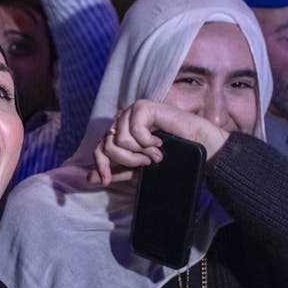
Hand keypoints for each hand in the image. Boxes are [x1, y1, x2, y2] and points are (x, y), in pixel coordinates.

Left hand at [89, 100, 228, 184]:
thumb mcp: (139, 169)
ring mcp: (133, 111)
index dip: (101, 166)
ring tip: (156, 153)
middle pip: (107, 145)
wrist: (198, 148)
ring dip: (140, 153)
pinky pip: (133, 131)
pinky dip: (147, 142)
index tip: (106, 181)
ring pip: (119, 140)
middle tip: (147, 162)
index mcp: (120, 131)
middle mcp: (123, 119)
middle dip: (127, 161)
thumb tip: (89, 177)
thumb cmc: (173, 156)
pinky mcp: (144, 107)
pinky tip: (159, 141)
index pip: (99, 148)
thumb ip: (116, 171)